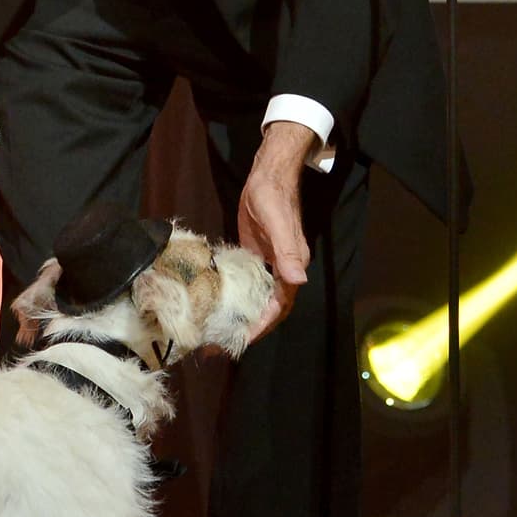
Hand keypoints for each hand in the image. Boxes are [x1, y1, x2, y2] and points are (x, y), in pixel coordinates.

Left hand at [238, 121, 313, 342]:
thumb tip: (298, 281)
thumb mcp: (276, 223)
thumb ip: (286, 251)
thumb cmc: (273, 196)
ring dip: (243, 316)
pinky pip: (250, 284)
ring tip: (219, 331)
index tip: (241, 341)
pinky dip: (239, 297)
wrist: (268, 174)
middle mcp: (284, 269)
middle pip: (269, 308)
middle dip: (250, 327)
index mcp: (291, 266)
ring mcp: (270, 263)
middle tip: (222, 342)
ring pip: (259, 298)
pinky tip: (220, 305)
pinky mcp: (257, 255)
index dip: (262, 325)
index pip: (278, 306)